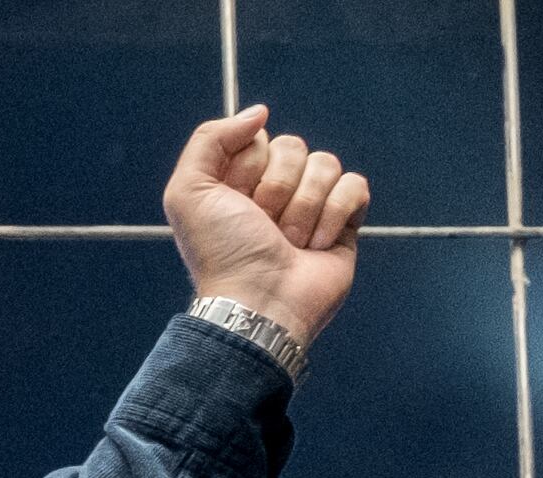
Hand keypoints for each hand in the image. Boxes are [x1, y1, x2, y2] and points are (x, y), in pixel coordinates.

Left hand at [164, 104, 368, 342]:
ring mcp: (312, 205)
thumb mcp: (188, 192)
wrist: (259, 301)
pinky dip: (335, 213)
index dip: (249, 166)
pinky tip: (316, 244)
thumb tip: (259, 112)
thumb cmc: (222, 252)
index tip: (236, 200)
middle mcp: (274, 190)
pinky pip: (354, 185)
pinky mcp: (344, 222)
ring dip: (304, 206)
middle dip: (278, 187)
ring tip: (289, 241)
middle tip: (265, 225)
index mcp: (237, 181)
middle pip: (294, 146)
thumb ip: (209, 139)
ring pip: (326, 164)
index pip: (259, 138)